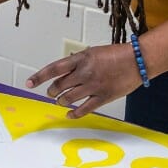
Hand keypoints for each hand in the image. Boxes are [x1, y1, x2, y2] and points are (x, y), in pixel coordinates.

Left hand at [25, 43, 143, 118]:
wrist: (138, 60)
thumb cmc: (116, 54)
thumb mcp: (93, 52)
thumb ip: (78, 61)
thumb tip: (64, 70)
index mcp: (80, 59)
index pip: (54, 69)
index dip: (39, 77)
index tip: (29, 83)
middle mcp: (84, 73)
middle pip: (59, 85)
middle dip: (51, 90)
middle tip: (50, 92)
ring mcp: (93, 86)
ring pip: (68, 98)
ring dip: (60, 100)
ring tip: (59, 101)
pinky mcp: (103, 97)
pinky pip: (84, 109)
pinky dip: (74, 113)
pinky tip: (69, 114)